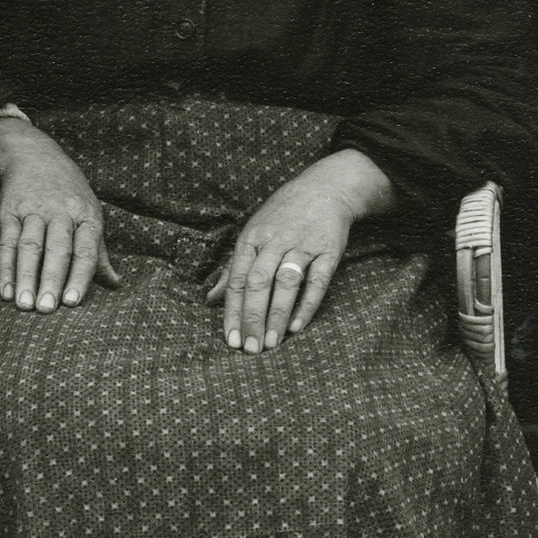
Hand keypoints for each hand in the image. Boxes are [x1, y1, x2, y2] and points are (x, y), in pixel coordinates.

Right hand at [0, 119, 120, 311]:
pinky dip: (5, 267)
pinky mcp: (10, 210)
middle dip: (52, 279)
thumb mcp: (89, 213)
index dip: (80, 276)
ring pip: (30, 246)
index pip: (86, 249)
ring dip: (26, 276)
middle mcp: (61, 211)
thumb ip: (99, 252)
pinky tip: (5, 290)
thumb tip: (116, 284)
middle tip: (47, 309)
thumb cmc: (69, 192)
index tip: (72, 302)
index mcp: (87, 215)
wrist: (34, 154)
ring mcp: (34, 210)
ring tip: (24, 305)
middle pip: (57, 249)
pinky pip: (7, 241)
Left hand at [206, 150, 395, 352]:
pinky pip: (317, 281)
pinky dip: (307, 304)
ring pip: (286, 283)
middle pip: (258, 283)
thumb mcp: (252, 235)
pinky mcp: (328, 250)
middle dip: (252, 318)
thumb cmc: (282, 217)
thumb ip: (232, 269)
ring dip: (276, 315)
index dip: (232, 311)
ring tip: (271, 344)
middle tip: (250, 349)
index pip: (237, 280)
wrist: (325, 189)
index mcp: (251, 239)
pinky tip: (296, 327)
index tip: (230, 339)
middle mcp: (274, 241)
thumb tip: (210, 299)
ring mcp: (302, 245)